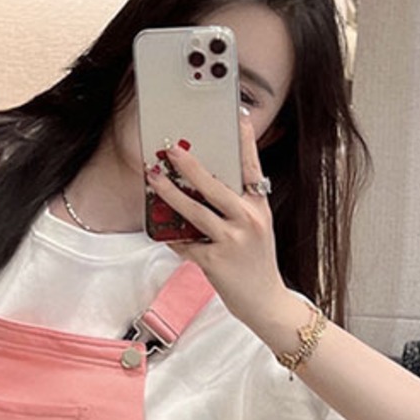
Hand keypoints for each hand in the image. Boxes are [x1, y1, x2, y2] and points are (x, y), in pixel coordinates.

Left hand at [144, 110, 287, 330]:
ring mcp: (232, 241)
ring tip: (154, 178)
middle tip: (171, 150)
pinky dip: (173, 236)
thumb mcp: (257, 229)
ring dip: (170, 194)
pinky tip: (162, 229)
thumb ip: (237, 208)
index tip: (237, 116)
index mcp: (259, 207)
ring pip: (195, 212)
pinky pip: (186, 243)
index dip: (245, 141)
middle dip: (190, 166)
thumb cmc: (256, 263)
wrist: (266, 302)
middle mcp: (248, 220)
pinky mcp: (215, 261)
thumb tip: (204, 187)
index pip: (253, 167)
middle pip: (215, 186)